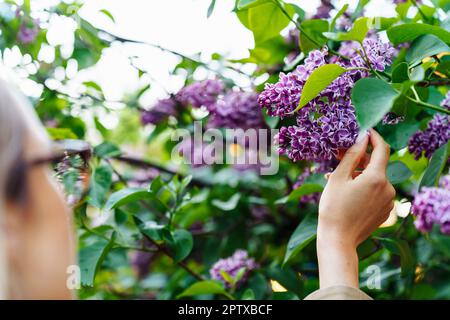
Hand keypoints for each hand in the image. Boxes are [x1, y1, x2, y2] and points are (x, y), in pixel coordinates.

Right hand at [317, 129, 394, 288]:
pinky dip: (364, 187)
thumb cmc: (333, 208)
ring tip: (338, 177)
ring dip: (359, 174)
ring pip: (375, 179)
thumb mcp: (338, 177)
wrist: (338, 240)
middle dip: (360, 158)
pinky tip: (347, 191)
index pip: (382, 148)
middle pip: (376, 165)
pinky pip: (376, 192)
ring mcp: (389, 201)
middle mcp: (388, 188)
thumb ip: (352, 155)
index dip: (374, 137)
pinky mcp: (385, 211)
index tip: (364, 130)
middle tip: (340, 155)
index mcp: (377, 177)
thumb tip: (362, 137)